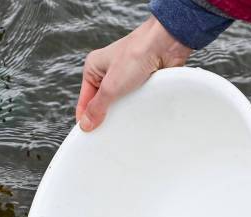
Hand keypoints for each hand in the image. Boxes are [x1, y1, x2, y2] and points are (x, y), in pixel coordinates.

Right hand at [76, 17, 190, 131]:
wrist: (165, 45)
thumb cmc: (136, 56)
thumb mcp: (111, 86)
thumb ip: (98, 107)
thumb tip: (85, 124)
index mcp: (94, 68)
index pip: (85, 99)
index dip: (86, 117)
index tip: (89, 136)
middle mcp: (109, 71)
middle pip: (103, 102)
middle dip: (106, 117)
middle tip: (108, 137)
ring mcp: (128, 76)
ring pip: (122, 102)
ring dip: (124, 113)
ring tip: (125, 129)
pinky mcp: (144, 81)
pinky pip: (137, 100)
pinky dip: (138, 109)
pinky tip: (140, 119)